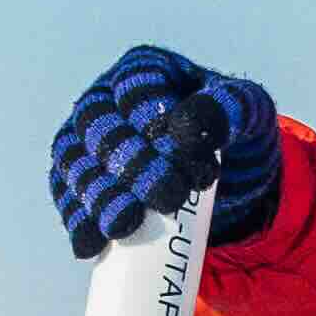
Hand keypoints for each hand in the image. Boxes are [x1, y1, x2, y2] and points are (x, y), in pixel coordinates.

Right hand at [49, 43, 283, 253]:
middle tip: (168, 199)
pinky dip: (78, 221)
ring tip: (124, 226)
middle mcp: (106, 98)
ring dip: (97, 196)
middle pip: (99, 127)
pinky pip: (68, 196)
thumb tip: (185, 127)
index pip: (134, 88)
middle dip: (129, 166)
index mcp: (145, 69)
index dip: (152, 119)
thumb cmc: (234, 130)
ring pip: (76, 162)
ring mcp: (86, 138)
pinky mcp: (79, 177)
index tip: (185, 154)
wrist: (226, 170)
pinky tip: (90, 245)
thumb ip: (228, 108)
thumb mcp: (248, 111)